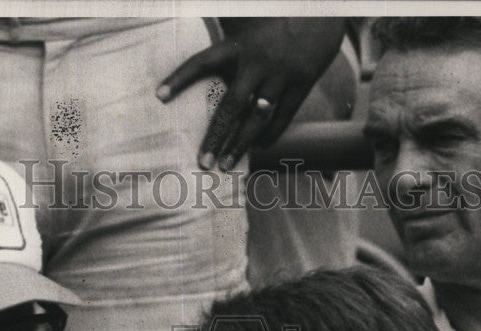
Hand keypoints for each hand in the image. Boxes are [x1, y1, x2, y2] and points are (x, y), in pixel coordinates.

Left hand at [157, 18, 345, 170]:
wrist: (320, 10)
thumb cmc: (272, 21)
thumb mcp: (243, 20)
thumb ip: (219, 36)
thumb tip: (180, 14)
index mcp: (238, 45)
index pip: (202, 62)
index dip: (180, 77)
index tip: (160, 95)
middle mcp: (257, 63)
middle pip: (232, 106)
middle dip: (216, 136)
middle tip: (203, 162)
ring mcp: (280, 76)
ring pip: (257, 118)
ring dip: (240, 144)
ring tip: (225, 165)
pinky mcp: (301, 85)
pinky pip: (282, 118)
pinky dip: (268, 136)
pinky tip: (255, 148)